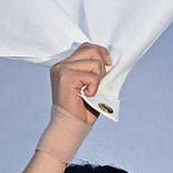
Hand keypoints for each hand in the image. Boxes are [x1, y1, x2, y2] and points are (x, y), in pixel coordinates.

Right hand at [36, 44, 109, 163]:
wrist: (71, 125)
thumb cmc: (82, 107)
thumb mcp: (91, 83)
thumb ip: (95, 69)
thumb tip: (111, 59)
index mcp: (65, 65)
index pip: (87, 47)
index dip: (101, 53)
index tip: (108, 65)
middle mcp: (60, 65)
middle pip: (92, 50)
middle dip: (101, 67)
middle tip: (97, 84)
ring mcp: (61, 70)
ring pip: (94, 63)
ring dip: (98, 79)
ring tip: (90, 91)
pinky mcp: (65, 77)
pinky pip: (92, 76)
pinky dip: (94, 87)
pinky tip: (86, 96)